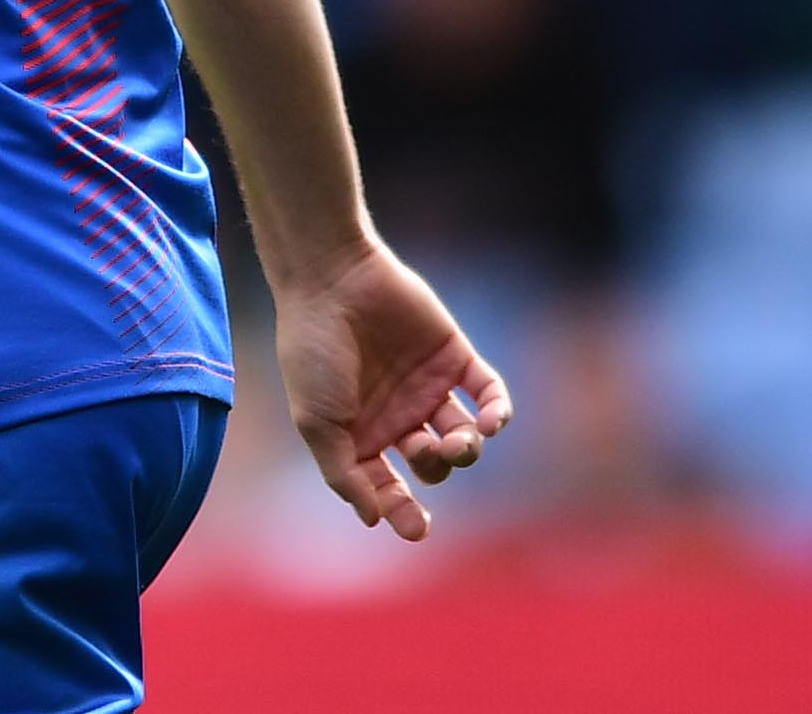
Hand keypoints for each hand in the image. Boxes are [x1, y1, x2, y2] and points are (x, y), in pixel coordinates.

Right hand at [276, 242, 512, 541]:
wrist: (331, 281)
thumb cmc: (313, 352)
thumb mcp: (316, 422)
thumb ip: (344, 474)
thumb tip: (373, 521)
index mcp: (363, 436)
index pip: (390, 487)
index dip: (404, 512)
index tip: (417, 529)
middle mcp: (399, 416)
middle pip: (435, 464)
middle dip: (439, 467)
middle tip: (429, 451)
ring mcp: (428, 387)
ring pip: (464, 435)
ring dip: (468, 448)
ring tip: (459, 439)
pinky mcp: (453, 356)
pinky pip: (487, 392)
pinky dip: (497, 411)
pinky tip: (492, 422)